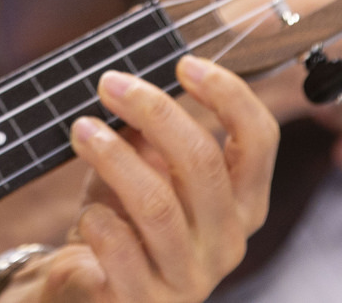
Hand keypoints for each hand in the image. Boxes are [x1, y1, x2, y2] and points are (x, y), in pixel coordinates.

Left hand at [15, 56, 275, 302]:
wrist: (87, 290)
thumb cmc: (122, 221)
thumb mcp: (144, 169)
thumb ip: (151, 132)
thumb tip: (133, 81)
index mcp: (243, 203)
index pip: (259, 139)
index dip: (228, 94)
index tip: (184, 63)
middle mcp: (228, 242)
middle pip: (203, 162)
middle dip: (154, 110)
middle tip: (109, 84)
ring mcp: (190, 278)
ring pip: (158, 203)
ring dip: (113, 156)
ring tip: (81, 130)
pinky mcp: (145, 302)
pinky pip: (120, 248)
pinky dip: (98, 219)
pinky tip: (88, 212)